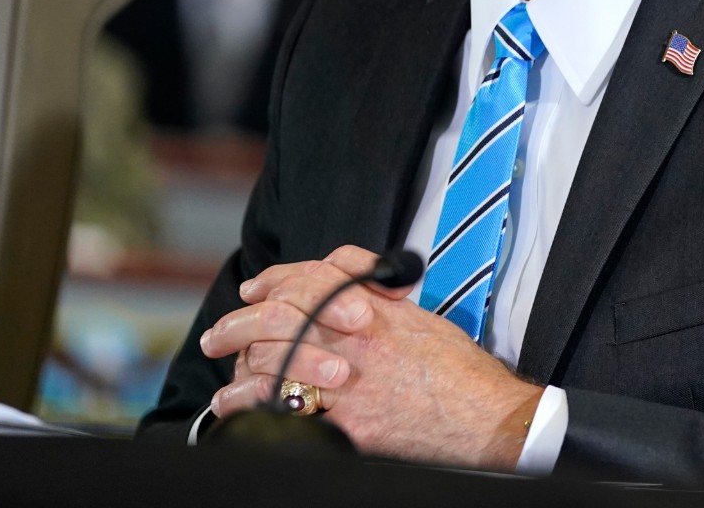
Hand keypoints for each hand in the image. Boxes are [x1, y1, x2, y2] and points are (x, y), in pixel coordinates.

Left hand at [199, 245, 543, 469]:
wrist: (485, 417)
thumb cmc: (459, 373)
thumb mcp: (421, 320)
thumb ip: (379, 302)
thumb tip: (347, 290)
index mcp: (376, 311)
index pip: (312, 278)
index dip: (275, 280)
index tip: (256, 290)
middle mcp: (357, 341)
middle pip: (280, 318)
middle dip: (238, 324)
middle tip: (219, 336)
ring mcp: (349, 384)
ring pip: (272, 362)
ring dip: (237, 368)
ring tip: (223, 378)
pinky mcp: (347, 425)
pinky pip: (283, 411)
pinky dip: (250, 408)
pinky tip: (236, 409)